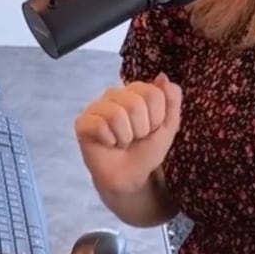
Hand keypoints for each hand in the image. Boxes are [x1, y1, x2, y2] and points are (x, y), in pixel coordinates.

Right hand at [74, 73, 181, 196]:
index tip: (152, 129)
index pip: (153, 93)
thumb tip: (162, 76)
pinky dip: (110, 141)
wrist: (129, 177)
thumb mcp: (169, 126)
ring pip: (117, 114)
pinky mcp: (83, 122)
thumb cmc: (147, 150)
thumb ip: (172, 99)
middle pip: (135, 103)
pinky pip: (100, 126)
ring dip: (126, 137)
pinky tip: (108, 144)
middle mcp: (115, 93)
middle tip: (135, 137)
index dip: (157, 117)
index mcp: (136, 91)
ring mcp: (97, 106)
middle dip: (141, 129)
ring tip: (122, 142)